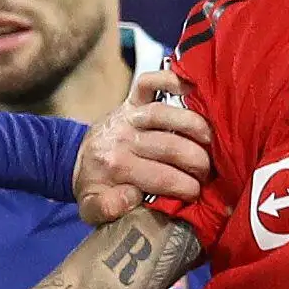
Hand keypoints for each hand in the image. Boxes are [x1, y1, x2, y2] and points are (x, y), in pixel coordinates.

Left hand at [73, 67, 211, 226]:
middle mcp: (121, 138)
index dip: (185, 186)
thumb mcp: (91, 208)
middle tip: (209, 173)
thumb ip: (105, 209)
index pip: (160, 177)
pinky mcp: (130, 100)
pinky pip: (147, 82)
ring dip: (194, 126)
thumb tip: (130, 196)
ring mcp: (126, 116)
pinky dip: (169, 79)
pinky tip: (191, 88)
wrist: (76, 161)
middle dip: (197, 161)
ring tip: (211, 141)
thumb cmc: (95, 187)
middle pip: (168, 146)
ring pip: (163, 114)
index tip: (197, 194)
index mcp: (115, 168)